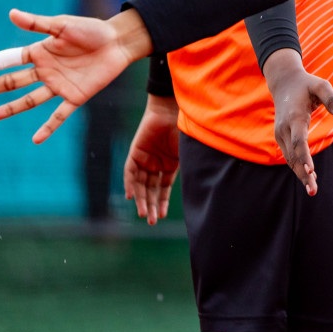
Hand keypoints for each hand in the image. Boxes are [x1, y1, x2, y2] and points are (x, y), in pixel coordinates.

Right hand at [0, 8, 152, 142]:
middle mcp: (45, 70)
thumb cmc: (92, 30)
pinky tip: (36, 139)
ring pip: (29, 100)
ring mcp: (58, 85)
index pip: (8, 60)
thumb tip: (11, 13)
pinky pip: (59, 115)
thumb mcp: (63, 25)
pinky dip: (48, 127)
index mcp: (40, 52)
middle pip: (13, 81)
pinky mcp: (75, 97)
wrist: (119, 42)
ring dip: (12, 108)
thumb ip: (38, 24)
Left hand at [123, 95, 178, 225]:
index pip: (163, 188)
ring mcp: (145, 159)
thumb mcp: (189, 153)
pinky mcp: (135, 153)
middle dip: (151, 205)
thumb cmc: (185, 129)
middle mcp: (157, 164)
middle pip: (150, 189)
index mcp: (170, 165)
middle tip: (151, 222)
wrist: (173, 109)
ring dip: (141, 199)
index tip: (162, 216)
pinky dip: (129, 184)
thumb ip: (191, 168)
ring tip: (143, 214)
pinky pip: (129, 172)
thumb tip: (203, 187)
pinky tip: (131, 196)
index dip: (162, 202)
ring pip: (140, 184)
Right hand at [262, 50, 332, 196]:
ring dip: (300, 174)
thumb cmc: (307, 84)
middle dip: (303, 174)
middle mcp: (284, 128)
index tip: (311, 172)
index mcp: (295, 117)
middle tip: (313, 192)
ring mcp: (281, 134)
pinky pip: (290, 155)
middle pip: (294, 156)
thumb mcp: (322, 86)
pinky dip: (297, 166)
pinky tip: (309, 176)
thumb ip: (332, 99)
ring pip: (290, 159)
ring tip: (312, 190)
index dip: (305, 158)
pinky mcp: (281, 137)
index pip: (299, 142)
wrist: (284, 82)